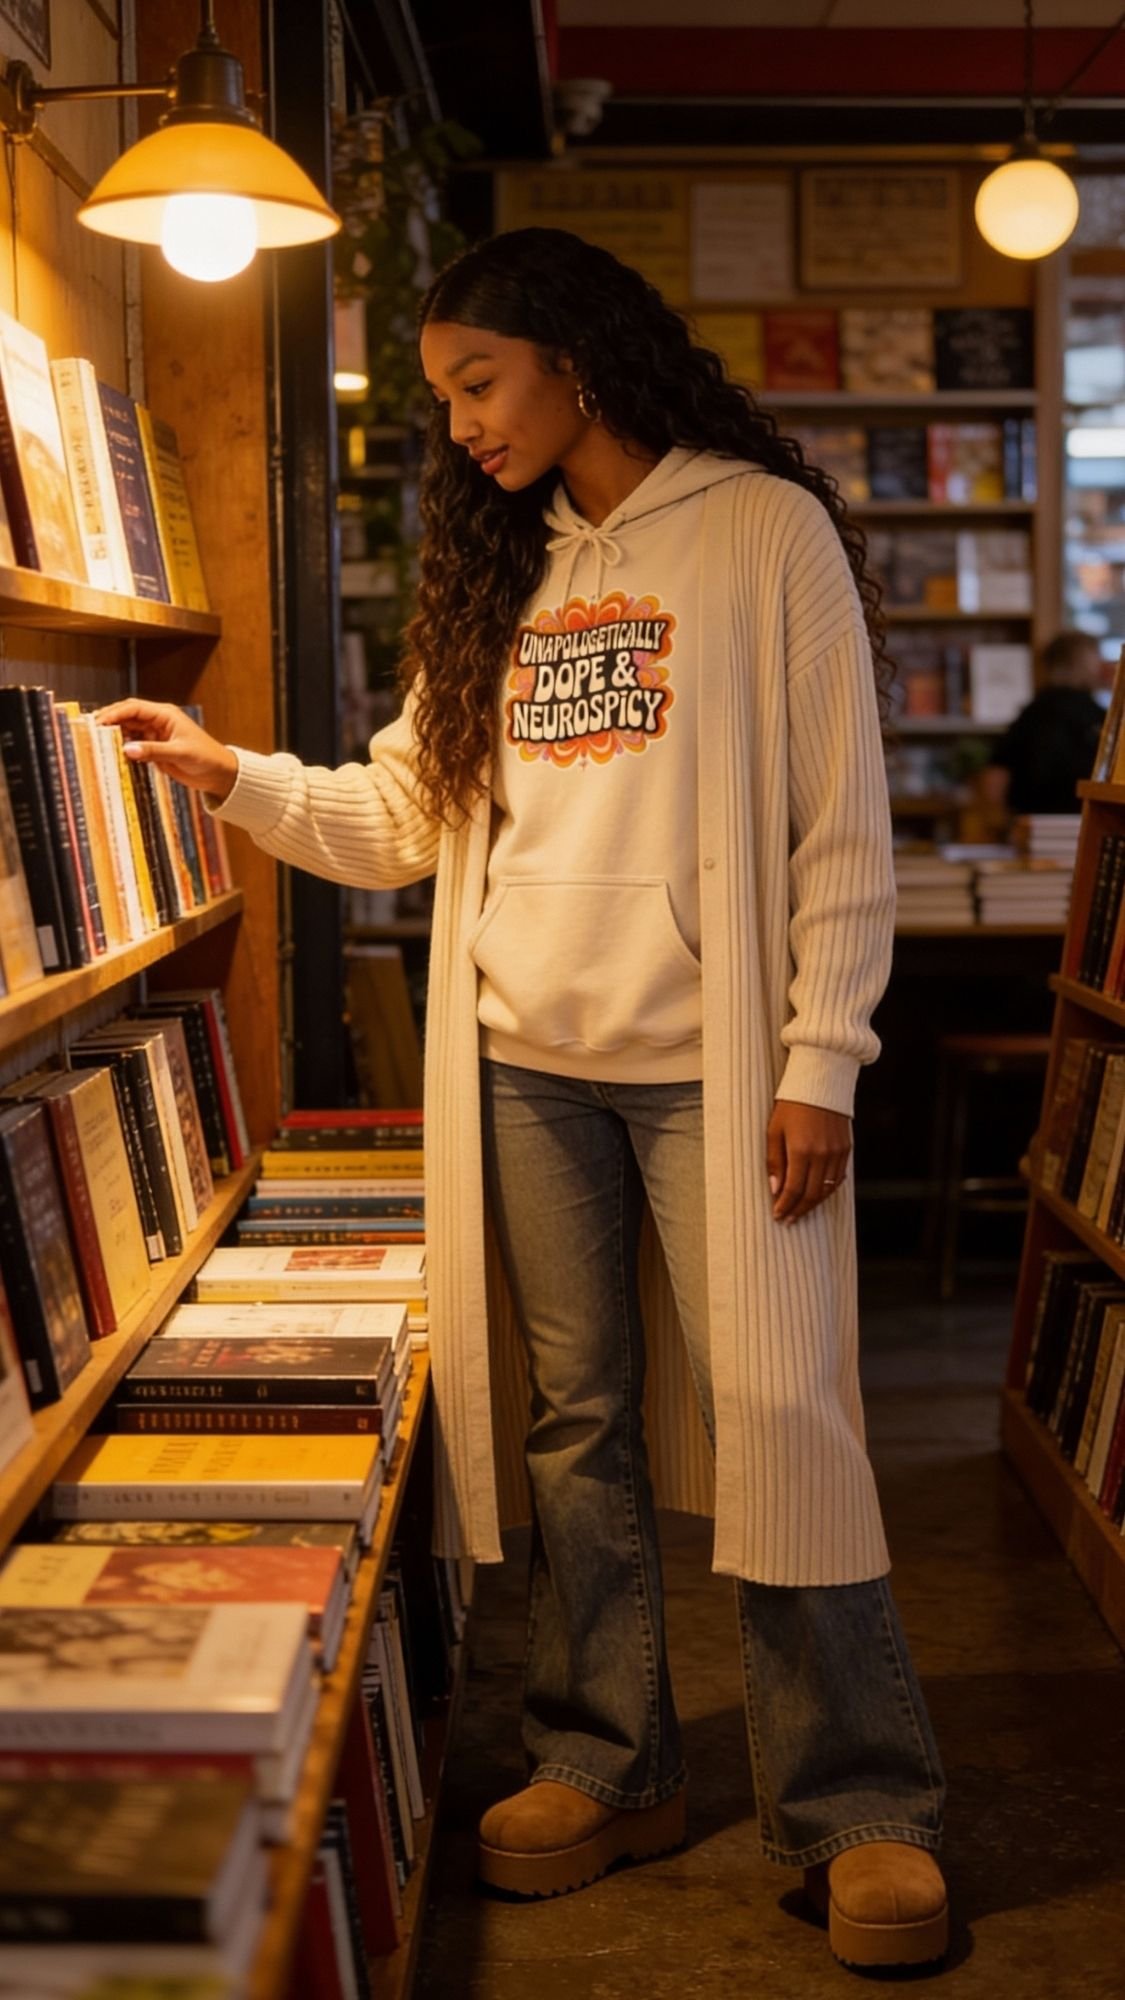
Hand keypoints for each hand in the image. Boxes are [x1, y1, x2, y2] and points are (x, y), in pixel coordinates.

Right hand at [93, 698, 237, 802]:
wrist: (220, 775)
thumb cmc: (206, 758)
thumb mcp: (180, 754)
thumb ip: (154, 751)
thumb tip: (128, 749)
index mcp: (165, 714)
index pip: (134, 708)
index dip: (114, 713)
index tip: (98, 723)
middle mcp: (158, 722)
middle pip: (127, 717)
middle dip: (109, 722)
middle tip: (89, 731)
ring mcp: (155, 736)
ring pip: (128, 731)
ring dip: (114, 736)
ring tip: (95, 744)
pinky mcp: (155, 750)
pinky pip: (134, 746)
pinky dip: (122, 749)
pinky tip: (111, 755)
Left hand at [766, 1100, 851, 1225]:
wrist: (820, 1081)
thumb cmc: (792, 1103)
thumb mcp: (774, 1130)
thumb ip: (775, 1161)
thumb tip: (775, 1189)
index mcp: (801, 1150)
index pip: (793, 1190)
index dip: (785, 1206)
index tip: (778, 1215)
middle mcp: (822, 1155)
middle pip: (811, 1195)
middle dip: (798, 1210)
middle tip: (788, 1219)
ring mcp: (837, 1153)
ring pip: (827, 1190)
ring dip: (813, 1204)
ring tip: (800, 1210)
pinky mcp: (846, 1149)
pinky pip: (838, 1178)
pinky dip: (827, 1190)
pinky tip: (817, 1194)